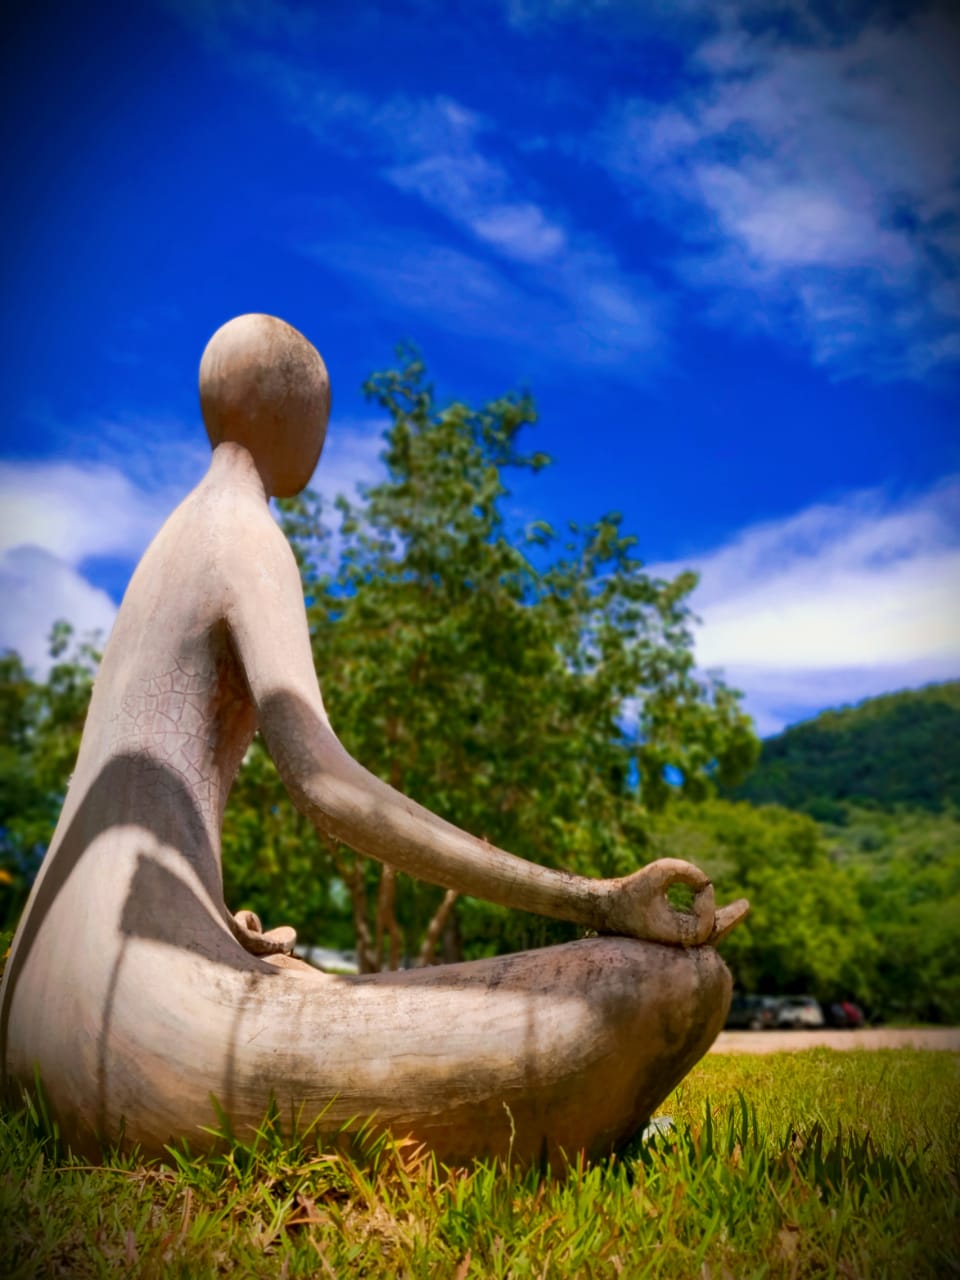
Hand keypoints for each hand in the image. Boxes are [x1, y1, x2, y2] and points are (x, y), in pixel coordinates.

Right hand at [600, 858, 748, 946]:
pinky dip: (702, 916)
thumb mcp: (660, 871)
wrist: (600, 907)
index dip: (706, 897)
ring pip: (702, 932)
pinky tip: (706, 908)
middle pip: (713, 935)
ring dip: (719, 918)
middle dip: (730, 918)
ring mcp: (670, 941)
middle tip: (746, 904)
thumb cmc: (628, 891)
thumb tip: (705, 882)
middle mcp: (677, 946)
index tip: (700, 882)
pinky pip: (689, 927)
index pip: (709, 921)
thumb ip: (687, 870)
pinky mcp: (663, 934)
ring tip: (738, 909)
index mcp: (678, 939)